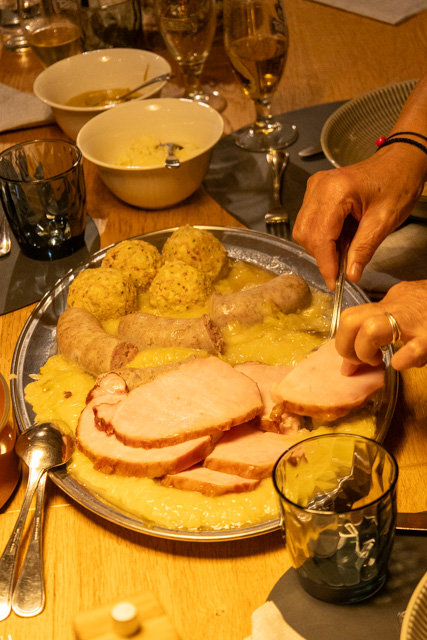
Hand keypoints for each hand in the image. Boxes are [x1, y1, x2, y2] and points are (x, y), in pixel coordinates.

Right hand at [293, 145, 425, 289]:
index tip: (333, 283)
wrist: (400, 162)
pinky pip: (308, 221)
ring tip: (343, 250)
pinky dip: (321, 236)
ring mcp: (315, 187)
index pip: (320, 236)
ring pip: (304, 229)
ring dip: (320, 247)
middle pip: (306, 234)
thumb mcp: (384, 221)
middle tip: (341, 269)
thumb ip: (364, 249)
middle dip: (322, 255)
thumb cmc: (397, 183)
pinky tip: (339, 238)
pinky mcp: (316, 191)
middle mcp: (319, 187)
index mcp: (336, 191)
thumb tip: (351, 275)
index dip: (325, 263)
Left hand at [335, 280, 426, 370]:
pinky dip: (403, 360)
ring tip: (380, 361)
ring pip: (372, 329)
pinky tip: (405, 362)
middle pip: (351, 321)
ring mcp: (415, 323)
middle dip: (347, 348)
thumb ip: (382, 326)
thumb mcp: (407, 305)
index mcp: (390, 302)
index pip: (350, 317)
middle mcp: (397, 308)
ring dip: (367, 352)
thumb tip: (353, 362)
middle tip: (362, 361)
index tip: (351, 362)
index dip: (343, 342)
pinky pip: (411, 351)